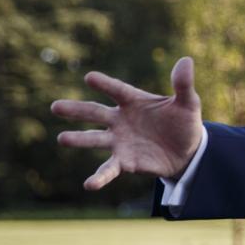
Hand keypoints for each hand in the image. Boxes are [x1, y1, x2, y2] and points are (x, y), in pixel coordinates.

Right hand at [51, 57, 203, 190]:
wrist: (188, 152)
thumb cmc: (184, 123)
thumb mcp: (188, 103)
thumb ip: (183, 85)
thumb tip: (186, 61)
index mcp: (134, 101)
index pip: (117, 90)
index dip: (105, 84)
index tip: (89, 77)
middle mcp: (121, 120)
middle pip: (95, 113)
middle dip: (76, 110)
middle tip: (55, 107)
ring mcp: (120, 141)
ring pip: (95, 139)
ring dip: (79, 139)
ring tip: (62, 139)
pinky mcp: (125, 162)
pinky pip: (109, 169)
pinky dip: (99, 177)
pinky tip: (89, 184)